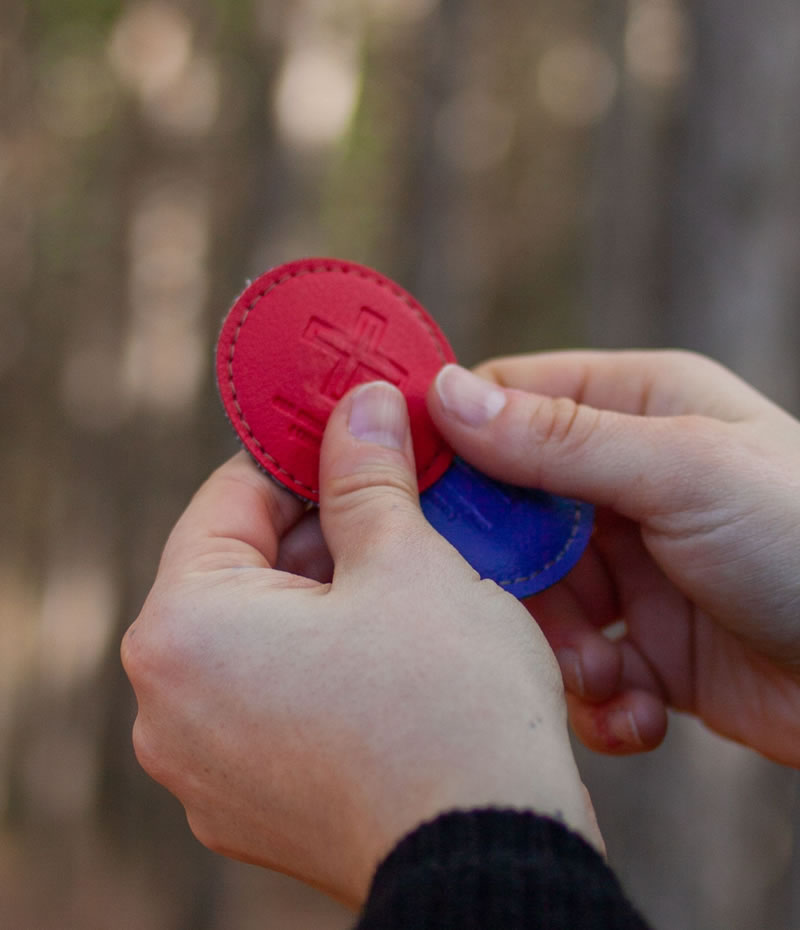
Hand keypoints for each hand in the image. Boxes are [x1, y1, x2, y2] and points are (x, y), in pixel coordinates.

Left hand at [122, 382, 600, 908]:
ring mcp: (205, 762)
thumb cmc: (447, 708)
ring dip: (330, 591)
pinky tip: (394, 645)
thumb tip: (359, 404)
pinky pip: (275, 693)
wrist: (491, 861)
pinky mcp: (248, 799)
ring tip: (407, 570)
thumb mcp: (407, 561)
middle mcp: (169, 704)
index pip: (229, 498)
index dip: (301, 455)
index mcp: (182, 631)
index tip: (354, 431)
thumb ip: (367, 471)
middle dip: (325, 527)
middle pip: (244, 569)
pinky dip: (324, 656)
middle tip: (398, 500)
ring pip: (264, 632)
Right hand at [428, 351, 799, 765]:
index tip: (405, 494)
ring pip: (532, 596)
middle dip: (507, 571)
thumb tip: (445, 394)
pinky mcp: (645, 645)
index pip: (506, 405)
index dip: (452, 445)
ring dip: (556, 645)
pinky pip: (577, 663)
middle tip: (516, 609)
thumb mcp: (681, 471)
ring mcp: (632, 565)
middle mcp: (625, 482)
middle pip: (505, 512)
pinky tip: (638, 710)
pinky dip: (594, 696)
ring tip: (605, 672)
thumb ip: (558, 440)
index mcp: (635, 409)